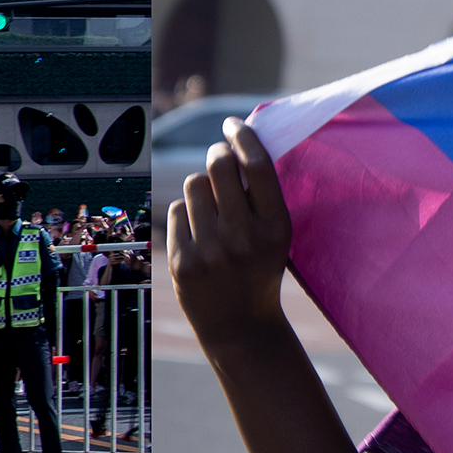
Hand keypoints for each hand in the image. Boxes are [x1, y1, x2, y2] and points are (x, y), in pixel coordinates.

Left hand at [170, 118, 291, 337]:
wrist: (240, 328)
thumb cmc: (258, 267)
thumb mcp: (275, 234)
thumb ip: (260, 194)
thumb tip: (235, 140)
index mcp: (276, 228)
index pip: (256, 165)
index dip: (242, 136)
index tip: (232, 124)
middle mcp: (244, 238)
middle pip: (218, 165)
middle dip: (217, 155)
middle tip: (220, 161)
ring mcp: (211, 251)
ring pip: (194, 184)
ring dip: (202, 189)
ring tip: (212, 211)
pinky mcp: (183, 262)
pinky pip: (176, 210)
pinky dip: (186, 216)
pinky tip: (199, 237)